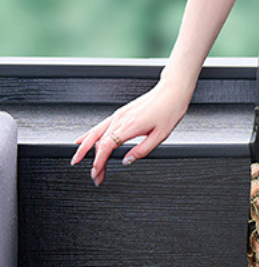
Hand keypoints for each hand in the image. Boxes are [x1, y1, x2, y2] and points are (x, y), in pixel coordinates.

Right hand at [71, 77, 192, 185]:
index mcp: (129, 126)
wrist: (171, 92)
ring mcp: (119, 115)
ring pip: (95, 132)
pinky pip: (100, 125)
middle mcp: (120, 119)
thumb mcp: (160, 136)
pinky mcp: (120, 112)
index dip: (98, 162)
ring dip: (84, 147)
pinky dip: (89, 134)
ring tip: (78, 159)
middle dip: (89, 159)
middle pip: (97, 142)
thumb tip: (126, 161)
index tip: (96, 172)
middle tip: (92, 174)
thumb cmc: (168, 110)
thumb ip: (142, 151)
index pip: (106, 147)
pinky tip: (83, 140)